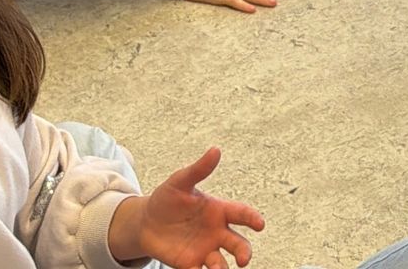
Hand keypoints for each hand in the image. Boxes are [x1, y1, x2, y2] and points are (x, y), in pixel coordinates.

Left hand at [107, 147, 263, 268]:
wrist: (147, 222)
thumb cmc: (168, 198)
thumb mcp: (181, 181)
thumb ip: (199, 169)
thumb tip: (216, 150)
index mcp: (218, 210)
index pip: (241, 214)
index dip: (252, 218)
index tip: (260, 224)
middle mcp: (216, 232)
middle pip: (237, 243)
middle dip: (243, 252)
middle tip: (243, 260)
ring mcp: (204, 250)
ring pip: (221, 263)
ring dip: (222, 268)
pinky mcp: (190, 264)